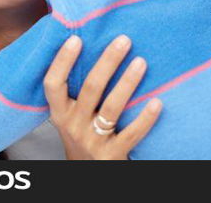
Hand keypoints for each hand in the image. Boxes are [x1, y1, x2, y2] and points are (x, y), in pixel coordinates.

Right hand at [43, 35, 161, 159]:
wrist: (87, 172)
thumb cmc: (84, 134)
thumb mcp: (72, 115)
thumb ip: (78, 90)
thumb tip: (96, 46)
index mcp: (61, 113)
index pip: (53, 85)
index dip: (62, 61)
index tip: (76, 38)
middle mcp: (73, 126)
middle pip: (90, 89)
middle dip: (108, 62)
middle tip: (124, 40)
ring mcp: (92, 140)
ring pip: (111, 108)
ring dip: (127, 83)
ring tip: (141, 62)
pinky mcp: (111, 155)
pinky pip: (131, 134)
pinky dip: (145, 118)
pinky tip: (157, 102)